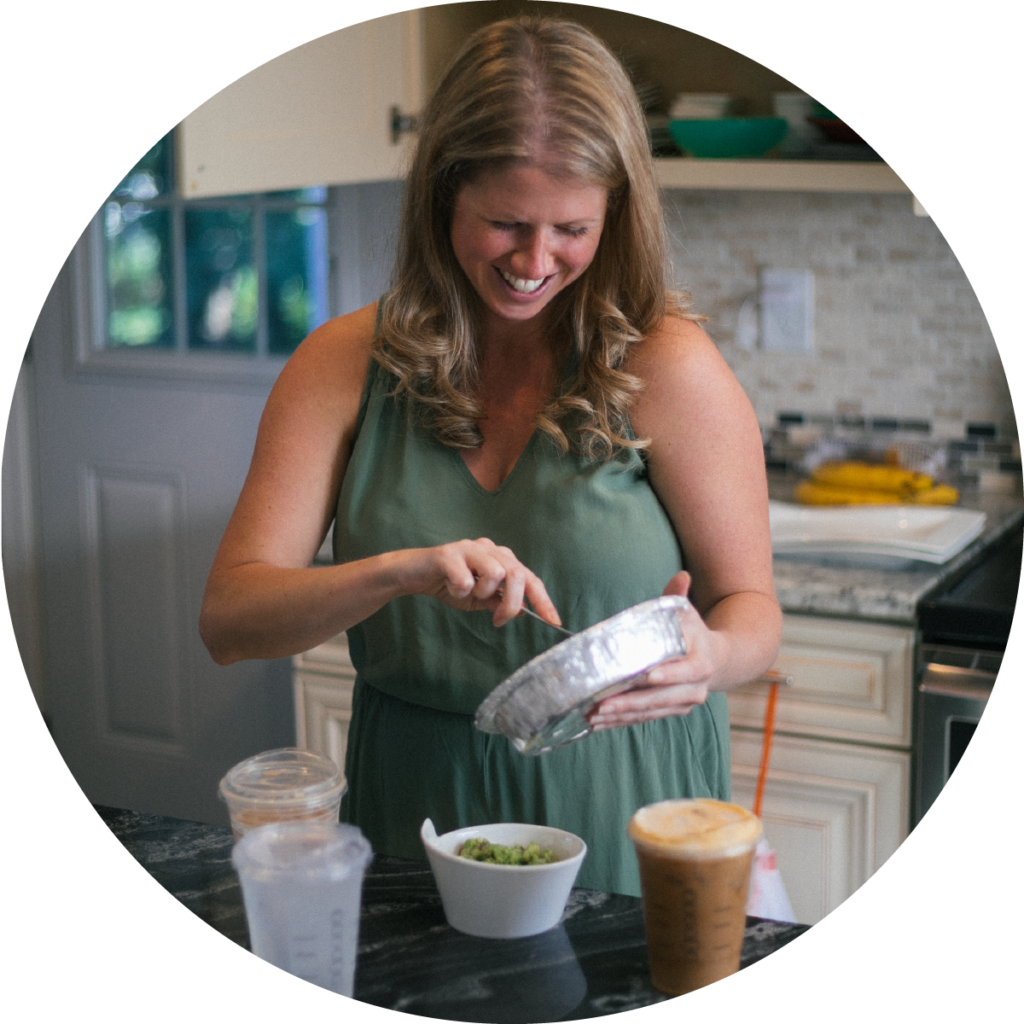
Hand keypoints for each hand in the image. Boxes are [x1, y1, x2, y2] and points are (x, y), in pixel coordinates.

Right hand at [395, 537, 561, 627]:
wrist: (412, 575)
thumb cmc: (449, 584)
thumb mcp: (479, 599)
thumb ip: (500, 601)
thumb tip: (522, 611)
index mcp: (501, 558)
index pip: (530, 578)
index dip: (543, 601)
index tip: (554, 622)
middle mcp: (489, 548)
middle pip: (518, 575)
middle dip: (512, 603)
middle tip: (497, 620)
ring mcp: (469, 548)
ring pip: (496, 573)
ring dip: (483, 593)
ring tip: (467, 594)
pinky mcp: (449, 554)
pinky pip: (465, 579)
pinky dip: (459, 591)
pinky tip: (449, 588)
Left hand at [587, 571, 723, 730]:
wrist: (718, 659)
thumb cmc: (695, 632)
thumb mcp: (688, 612)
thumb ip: (679, 595)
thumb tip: (681, 576)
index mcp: (703, 662)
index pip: (686, 670)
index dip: (667, 674)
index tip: (646, 676)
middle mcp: (696, 687)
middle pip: (662, 698)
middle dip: (631, 702)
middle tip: (602, 704)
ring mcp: (685, 702)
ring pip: (651, 712)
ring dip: (622, 716)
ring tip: (594, 715)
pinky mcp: (673, 711)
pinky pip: (647, 719)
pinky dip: (623, 722)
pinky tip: (600, 723)